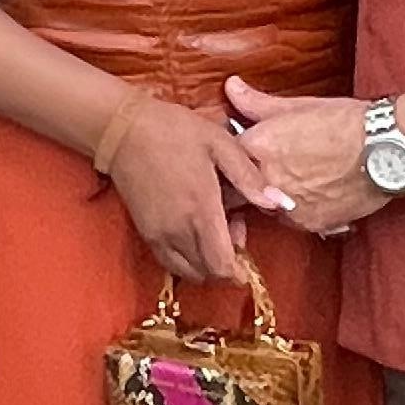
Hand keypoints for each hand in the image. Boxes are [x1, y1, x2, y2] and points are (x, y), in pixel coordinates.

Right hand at [107, 97, 264, 286]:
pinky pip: (170, 263)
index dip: (239, 271)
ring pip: (189, 272)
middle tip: (233, 227)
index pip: (223, 267)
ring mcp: (159, 235)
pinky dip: (187, 259)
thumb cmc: (175, 132)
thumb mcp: (220, 144)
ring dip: (207, 262)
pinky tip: (193, 229)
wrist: (124, 130)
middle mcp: (179, 231)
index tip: (247, 252)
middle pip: (208, 274)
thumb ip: (250, 177)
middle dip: (227, 263)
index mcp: (201, 211)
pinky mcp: (146, 233)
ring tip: (213, 228)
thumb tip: (280, 203)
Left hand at [225, 81, 384, 235]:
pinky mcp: (307, 224)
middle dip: (244, 184)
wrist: (386, 149)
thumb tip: (230, 86)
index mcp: (256, 146)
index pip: (222, 161)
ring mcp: (285, 205)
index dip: (229, 161)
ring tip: (297, 180)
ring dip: (271, 197)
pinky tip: (314, 193)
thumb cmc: (345, 121)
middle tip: (264, 173)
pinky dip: (297, 210)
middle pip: (236, 191)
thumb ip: (257, 103)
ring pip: (264, 206)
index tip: (236, 160)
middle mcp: (265, 179)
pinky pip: (291, 220)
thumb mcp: (298, 106)